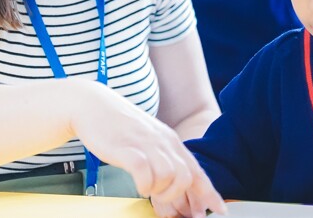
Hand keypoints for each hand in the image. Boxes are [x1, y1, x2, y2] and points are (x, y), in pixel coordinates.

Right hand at [71, 82, 226, 216]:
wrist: (92, 105)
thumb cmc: (119, 126)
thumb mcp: (149, 140)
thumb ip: (163, 159)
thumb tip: (174, 185)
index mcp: (171, 141)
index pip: (197, 171)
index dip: (210, 193)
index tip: (220, 209)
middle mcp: (163, 142)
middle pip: (186, 177)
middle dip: (177, 197)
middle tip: (162, 204)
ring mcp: (146, 145)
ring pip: (169, 177)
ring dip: (159, 192)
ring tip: (147, 190)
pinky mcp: (127, 149)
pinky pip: (145, 174)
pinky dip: (144, 186)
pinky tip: (138, 185)